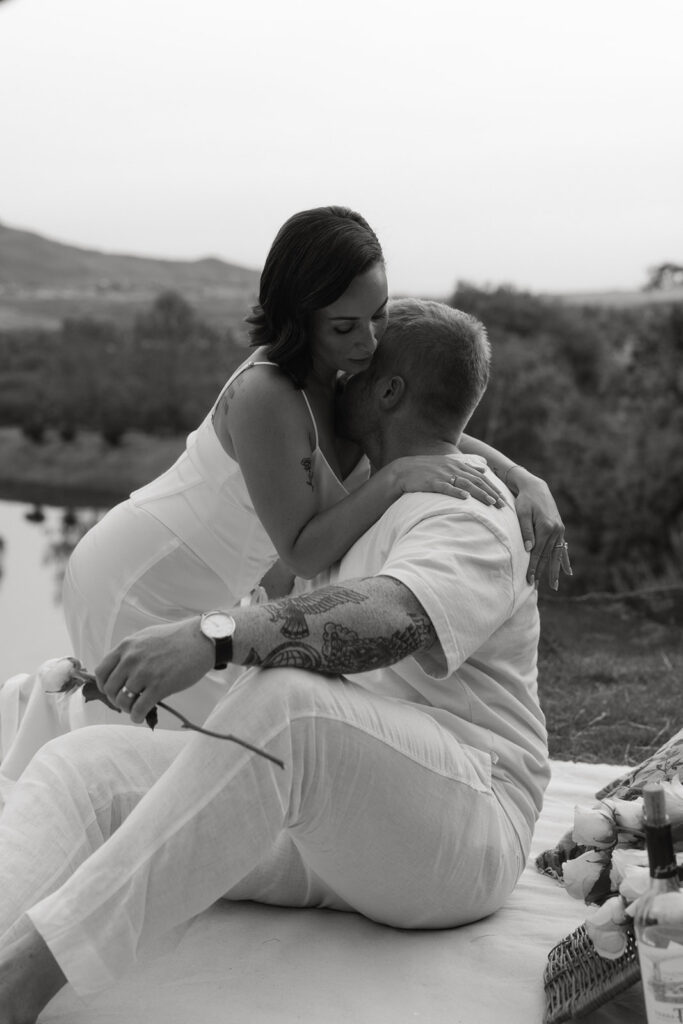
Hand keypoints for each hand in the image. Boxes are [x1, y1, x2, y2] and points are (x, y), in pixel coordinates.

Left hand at [95, 617, 212, 724]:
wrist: (201, 639)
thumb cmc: (176, 638)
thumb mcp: (146, 638)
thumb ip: (130, 652)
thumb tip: (119, 671)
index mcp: (126, 647)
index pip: (101, 672)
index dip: (104, 685)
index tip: (112, 690)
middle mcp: (131, 659)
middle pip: (110, 689)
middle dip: (115, 699)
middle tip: (126, 702)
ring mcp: (145, 673)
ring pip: (123, 701)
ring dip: (127, 709)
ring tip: (135, 708)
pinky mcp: (160, 686)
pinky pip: (139, 709)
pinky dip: (137, 716)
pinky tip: (141, 716)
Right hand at [391, 455, 504, 506]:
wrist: (403, 471)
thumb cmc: (427, 470)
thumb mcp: (448, 464)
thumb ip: (467, 467)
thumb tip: (484, 469)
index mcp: (458, 464)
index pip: (480, 476)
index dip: (492, 487)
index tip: (502, 498)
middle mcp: (452, 468)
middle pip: (476, 480)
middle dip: (490, 493)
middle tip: (502, 505)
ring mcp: (442, 475)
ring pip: (465, 484)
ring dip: (479, 494)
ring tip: (490, 503)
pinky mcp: (432, 482)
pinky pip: (446, 487)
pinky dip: (456, 493)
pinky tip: (465, 499)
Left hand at [507, 467, 571, 588]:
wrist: (536, 488)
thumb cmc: (525, 500)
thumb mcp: (522, 513)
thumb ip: (526, 531)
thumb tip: (529, 549)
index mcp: (546, 527)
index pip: (538, 553)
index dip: (533, 567)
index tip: (528, 579)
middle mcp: (556, 530)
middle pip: (547, 556)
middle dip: (541, 572)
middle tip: (536, 587)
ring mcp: (560, 530)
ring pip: (556, 555)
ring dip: (554, 570)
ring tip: (554, 585)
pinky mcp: (560, 529)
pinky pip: (563, 548)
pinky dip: (564, 560)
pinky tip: (568, 572)